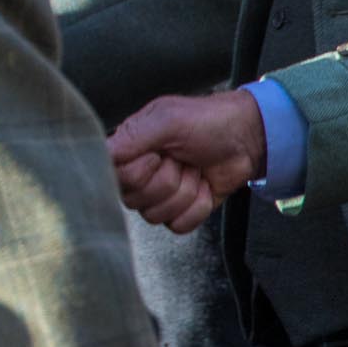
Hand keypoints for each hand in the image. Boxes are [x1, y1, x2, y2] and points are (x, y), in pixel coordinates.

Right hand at [108, 91, 266, 233]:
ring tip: (195, 170)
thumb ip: (132, 137)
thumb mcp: (167, 120)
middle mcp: (138, 175)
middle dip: (168, 181)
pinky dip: (198, 208)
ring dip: (186, 193)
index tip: (158, 154)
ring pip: (156, 215)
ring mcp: (159, 195)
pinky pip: (178, 226)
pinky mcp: (180, 211)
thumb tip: (100, 154)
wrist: (247, 138)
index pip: (115, 178)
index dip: (139, 172)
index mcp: (128, 151)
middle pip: (135, 200)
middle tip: (182, 159)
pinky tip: (204, 187)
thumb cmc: (206, 122)